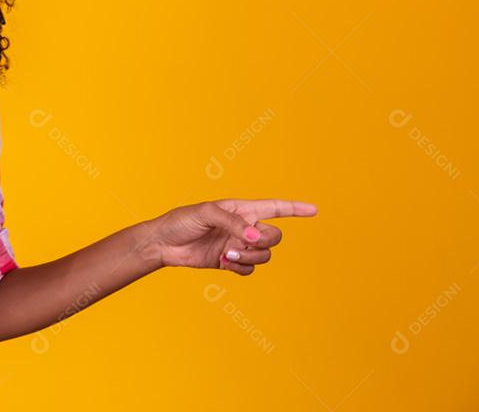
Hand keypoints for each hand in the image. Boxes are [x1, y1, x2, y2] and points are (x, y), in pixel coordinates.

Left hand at [146, 198, 317, 274]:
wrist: (164, 244)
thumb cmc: (182, 221)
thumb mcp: (206, 213)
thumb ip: (233, 222)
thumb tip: (254, 237)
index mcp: (241, 209)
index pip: (274, 208)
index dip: (295, 209)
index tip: (314, 210)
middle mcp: (243, 227)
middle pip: (274, 237)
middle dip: (263, 242)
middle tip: (241, 242)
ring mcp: (238, 246)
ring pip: (264, 256)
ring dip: (250, 257)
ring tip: (226, 254)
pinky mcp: (229, 262)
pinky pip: (250, 270)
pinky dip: (241, 268)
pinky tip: (223, 262)